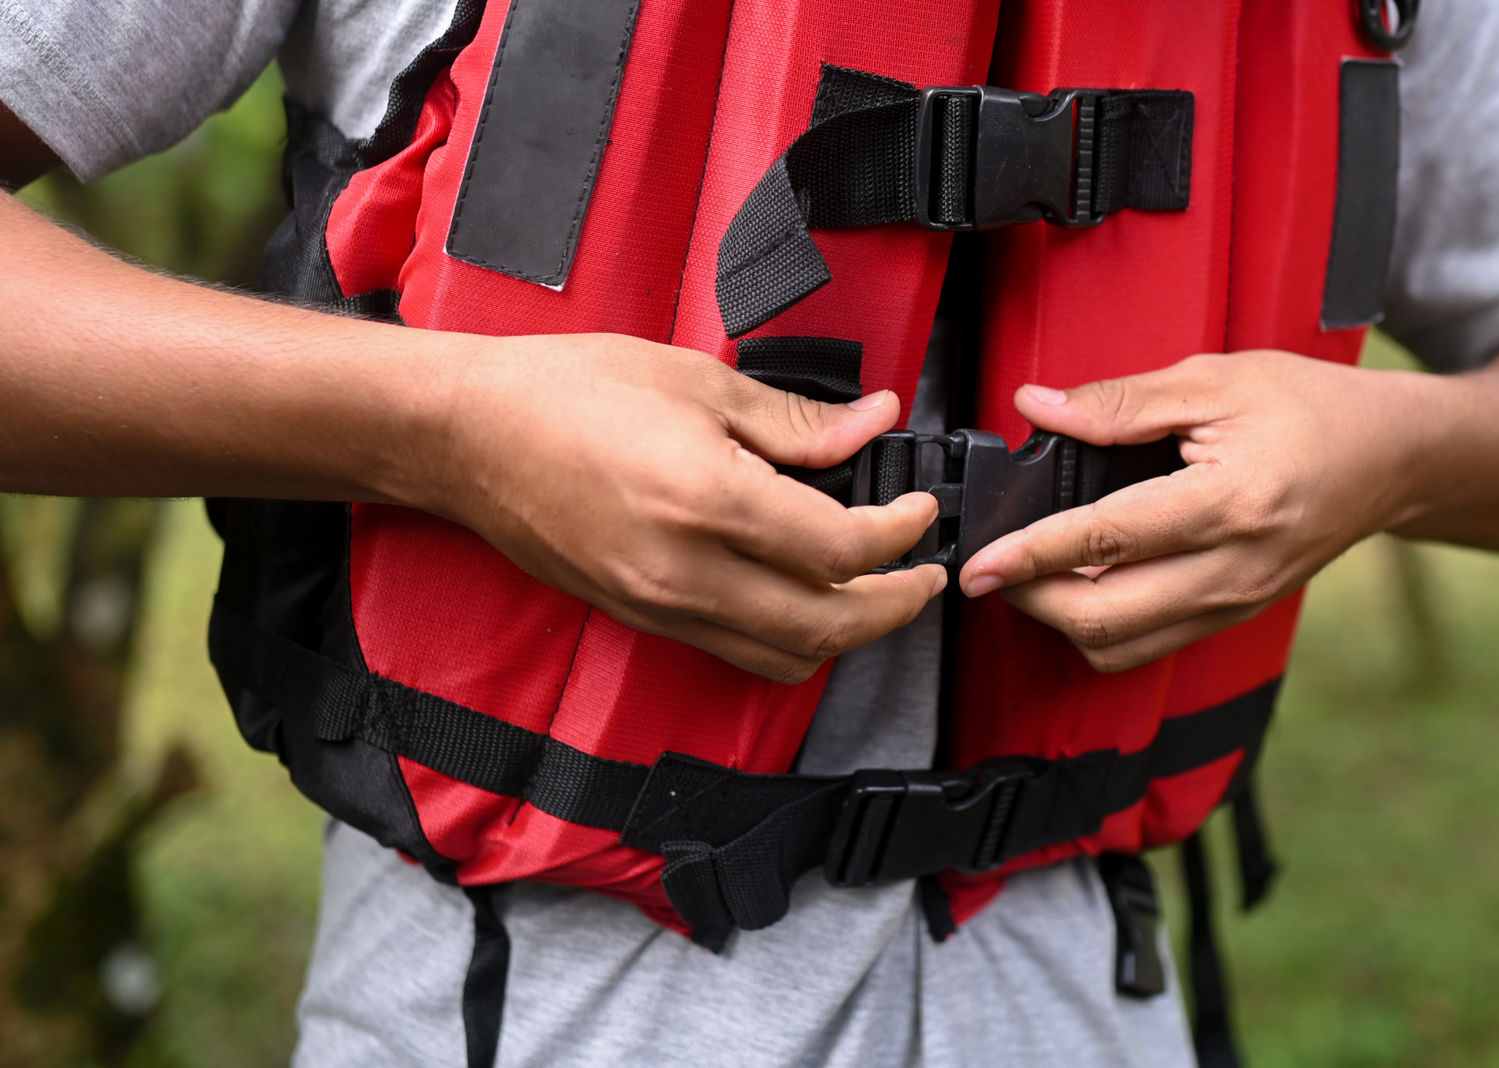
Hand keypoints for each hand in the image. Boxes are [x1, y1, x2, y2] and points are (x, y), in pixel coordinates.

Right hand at [409, 333, 944, 682]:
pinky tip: (803, 598)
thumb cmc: (569, 392)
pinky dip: (789, 640)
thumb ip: (796, 421)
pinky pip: (738, 652)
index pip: (841, 549)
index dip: (901, 534)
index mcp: (709, 500)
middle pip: (827, 627)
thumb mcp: (697, 382)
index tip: (919, 509)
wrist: (468, 437)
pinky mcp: (642, 618)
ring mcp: (661, 606)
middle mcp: (688, 571)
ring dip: (846, 635)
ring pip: (785, 657)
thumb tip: (873, 425)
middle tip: (927, 575)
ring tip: (875, 590)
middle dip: (895, 607)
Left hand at [957, 350, 1438, 671]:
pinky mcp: (1233, 617)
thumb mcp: (1215, 380)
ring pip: (1121, 647)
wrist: (1395, 458)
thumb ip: (1120, 401)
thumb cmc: (1312, 409)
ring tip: (1031, 574)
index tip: (979, 565)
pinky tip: (1081, 586)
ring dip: (1061, 622)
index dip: (1030, 554)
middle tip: (994, 565)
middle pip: (1104, 618)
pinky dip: (1100, 628)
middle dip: (1032, 599)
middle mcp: (1232, 570)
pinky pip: (1148, 646)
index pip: (1104, 541)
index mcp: (1228, 503)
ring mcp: (1235, 603)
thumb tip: (1038, 406)